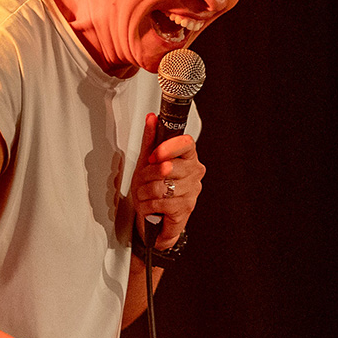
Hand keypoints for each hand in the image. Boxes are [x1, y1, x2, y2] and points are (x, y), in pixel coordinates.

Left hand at [130, 113, 204, 248]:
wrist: (153, 218)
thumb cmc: (152, 189)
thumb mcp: (147, 161)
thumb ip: (150, 139)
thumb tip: (151, 118)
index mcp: (188, 157)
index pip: (186, 143)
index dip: (167, 148)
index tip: (154, 155)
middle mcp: (194, 172)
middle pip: (167, 167)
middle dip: (147, 175)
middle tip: (142, 181)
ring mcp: (192, 191)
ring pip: (162, 186)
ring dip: (144, 192)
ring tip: (144, 195)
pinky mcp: (186, 208)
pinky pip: (161, 202)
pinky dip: (148, 205)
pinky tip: (149, 206)